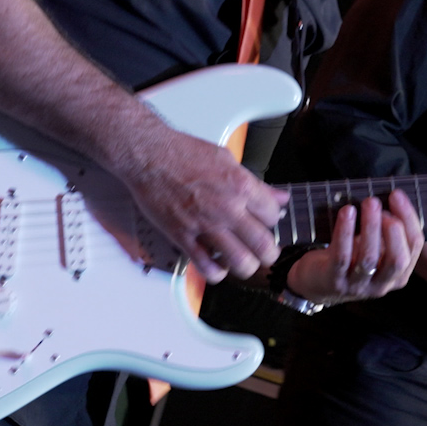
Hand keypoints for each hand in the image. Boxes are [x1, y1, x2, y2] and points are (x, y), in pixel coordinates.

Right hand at [121, 128, 286, 282]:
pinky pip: (207, 267)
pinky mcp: (184, 237)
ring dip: (246, 266)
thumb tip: (277, 196)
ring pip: (241, 262)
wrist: (148, 155)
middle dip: (268, 252)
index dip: (271, 221)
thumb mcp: (226, 159)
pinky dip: (216, 273)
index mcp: (240, 185)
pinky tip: (217, 265)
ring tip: (242, 260)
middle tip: (263, 250)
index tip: (265, 222)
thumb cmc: (182, 152)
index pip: (272, 215)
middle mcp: (227, 208)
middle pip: (264, 245)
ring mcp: (206, 225)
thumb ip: (254, 182)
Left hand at [286, 189, 423, 303]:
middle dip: (393, 229)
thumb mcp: (374, 248)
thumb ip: (387, 230)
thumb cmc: (350, 258)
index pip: (414, 246)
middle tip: (379, 203)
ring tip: (368, 203)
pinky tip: (347, 212)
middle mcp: (382, 285)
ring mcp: (358, 286)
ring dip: (370, 227)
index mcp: (398, 274)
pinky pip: (342, 257)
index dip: (408, 218)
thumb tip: (394, 197)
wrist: (316, 282)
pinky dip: (345, 232)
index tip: (396, 194)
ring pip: (369, 258)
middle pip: (397, 259)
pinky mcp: (335, 281)